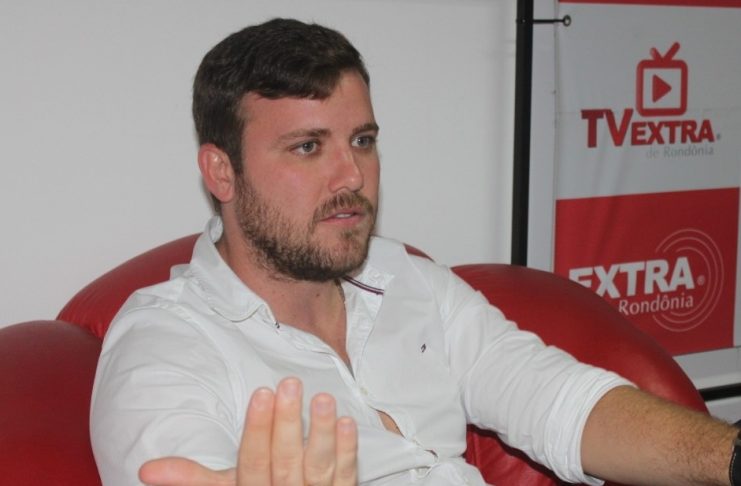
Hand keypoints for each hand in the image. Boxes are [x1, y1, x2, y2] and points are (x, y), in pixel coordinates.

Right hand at [138, 377, 357, 485]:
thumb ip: (192, 479)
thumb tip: (148, 468)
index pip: (253, 462)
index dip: (258, 430)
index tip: (261, 393)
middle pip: (286, 461)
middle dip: (288, 423)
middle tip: (290, 384)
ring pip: (318, 466)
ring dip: (322, 432)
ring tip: (323, 398)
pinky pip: (345, 475)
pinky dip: (347, 451)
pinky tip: (348, 423)